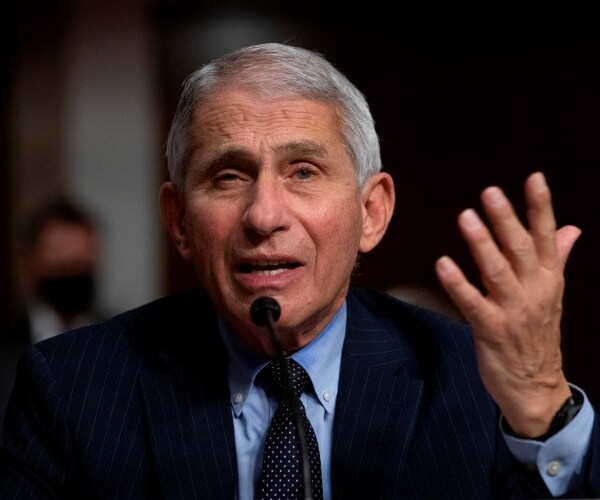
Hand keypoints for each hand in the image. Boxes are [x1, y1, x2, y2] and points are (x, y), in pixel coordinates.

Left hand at [435, 172, 580, 436]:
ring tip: (467, 217)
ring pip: (498, 272)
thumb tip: (571, 229)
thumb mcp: (551, 294)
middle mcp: (534, 291)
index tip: (534, 179)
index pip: (546, 237)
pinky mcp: (492, 330)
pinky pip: (473, 304)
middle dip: (506, 219)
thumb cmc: (537, 335)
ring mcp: (513, 311)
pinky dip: (458, 284)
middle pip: (520, 249)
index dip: (541, 207)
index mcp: (548, 279)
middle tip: (490, 192)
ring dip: (482, 244)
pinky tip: (443, 264)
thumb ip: (556, 258)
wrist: (536, 387)